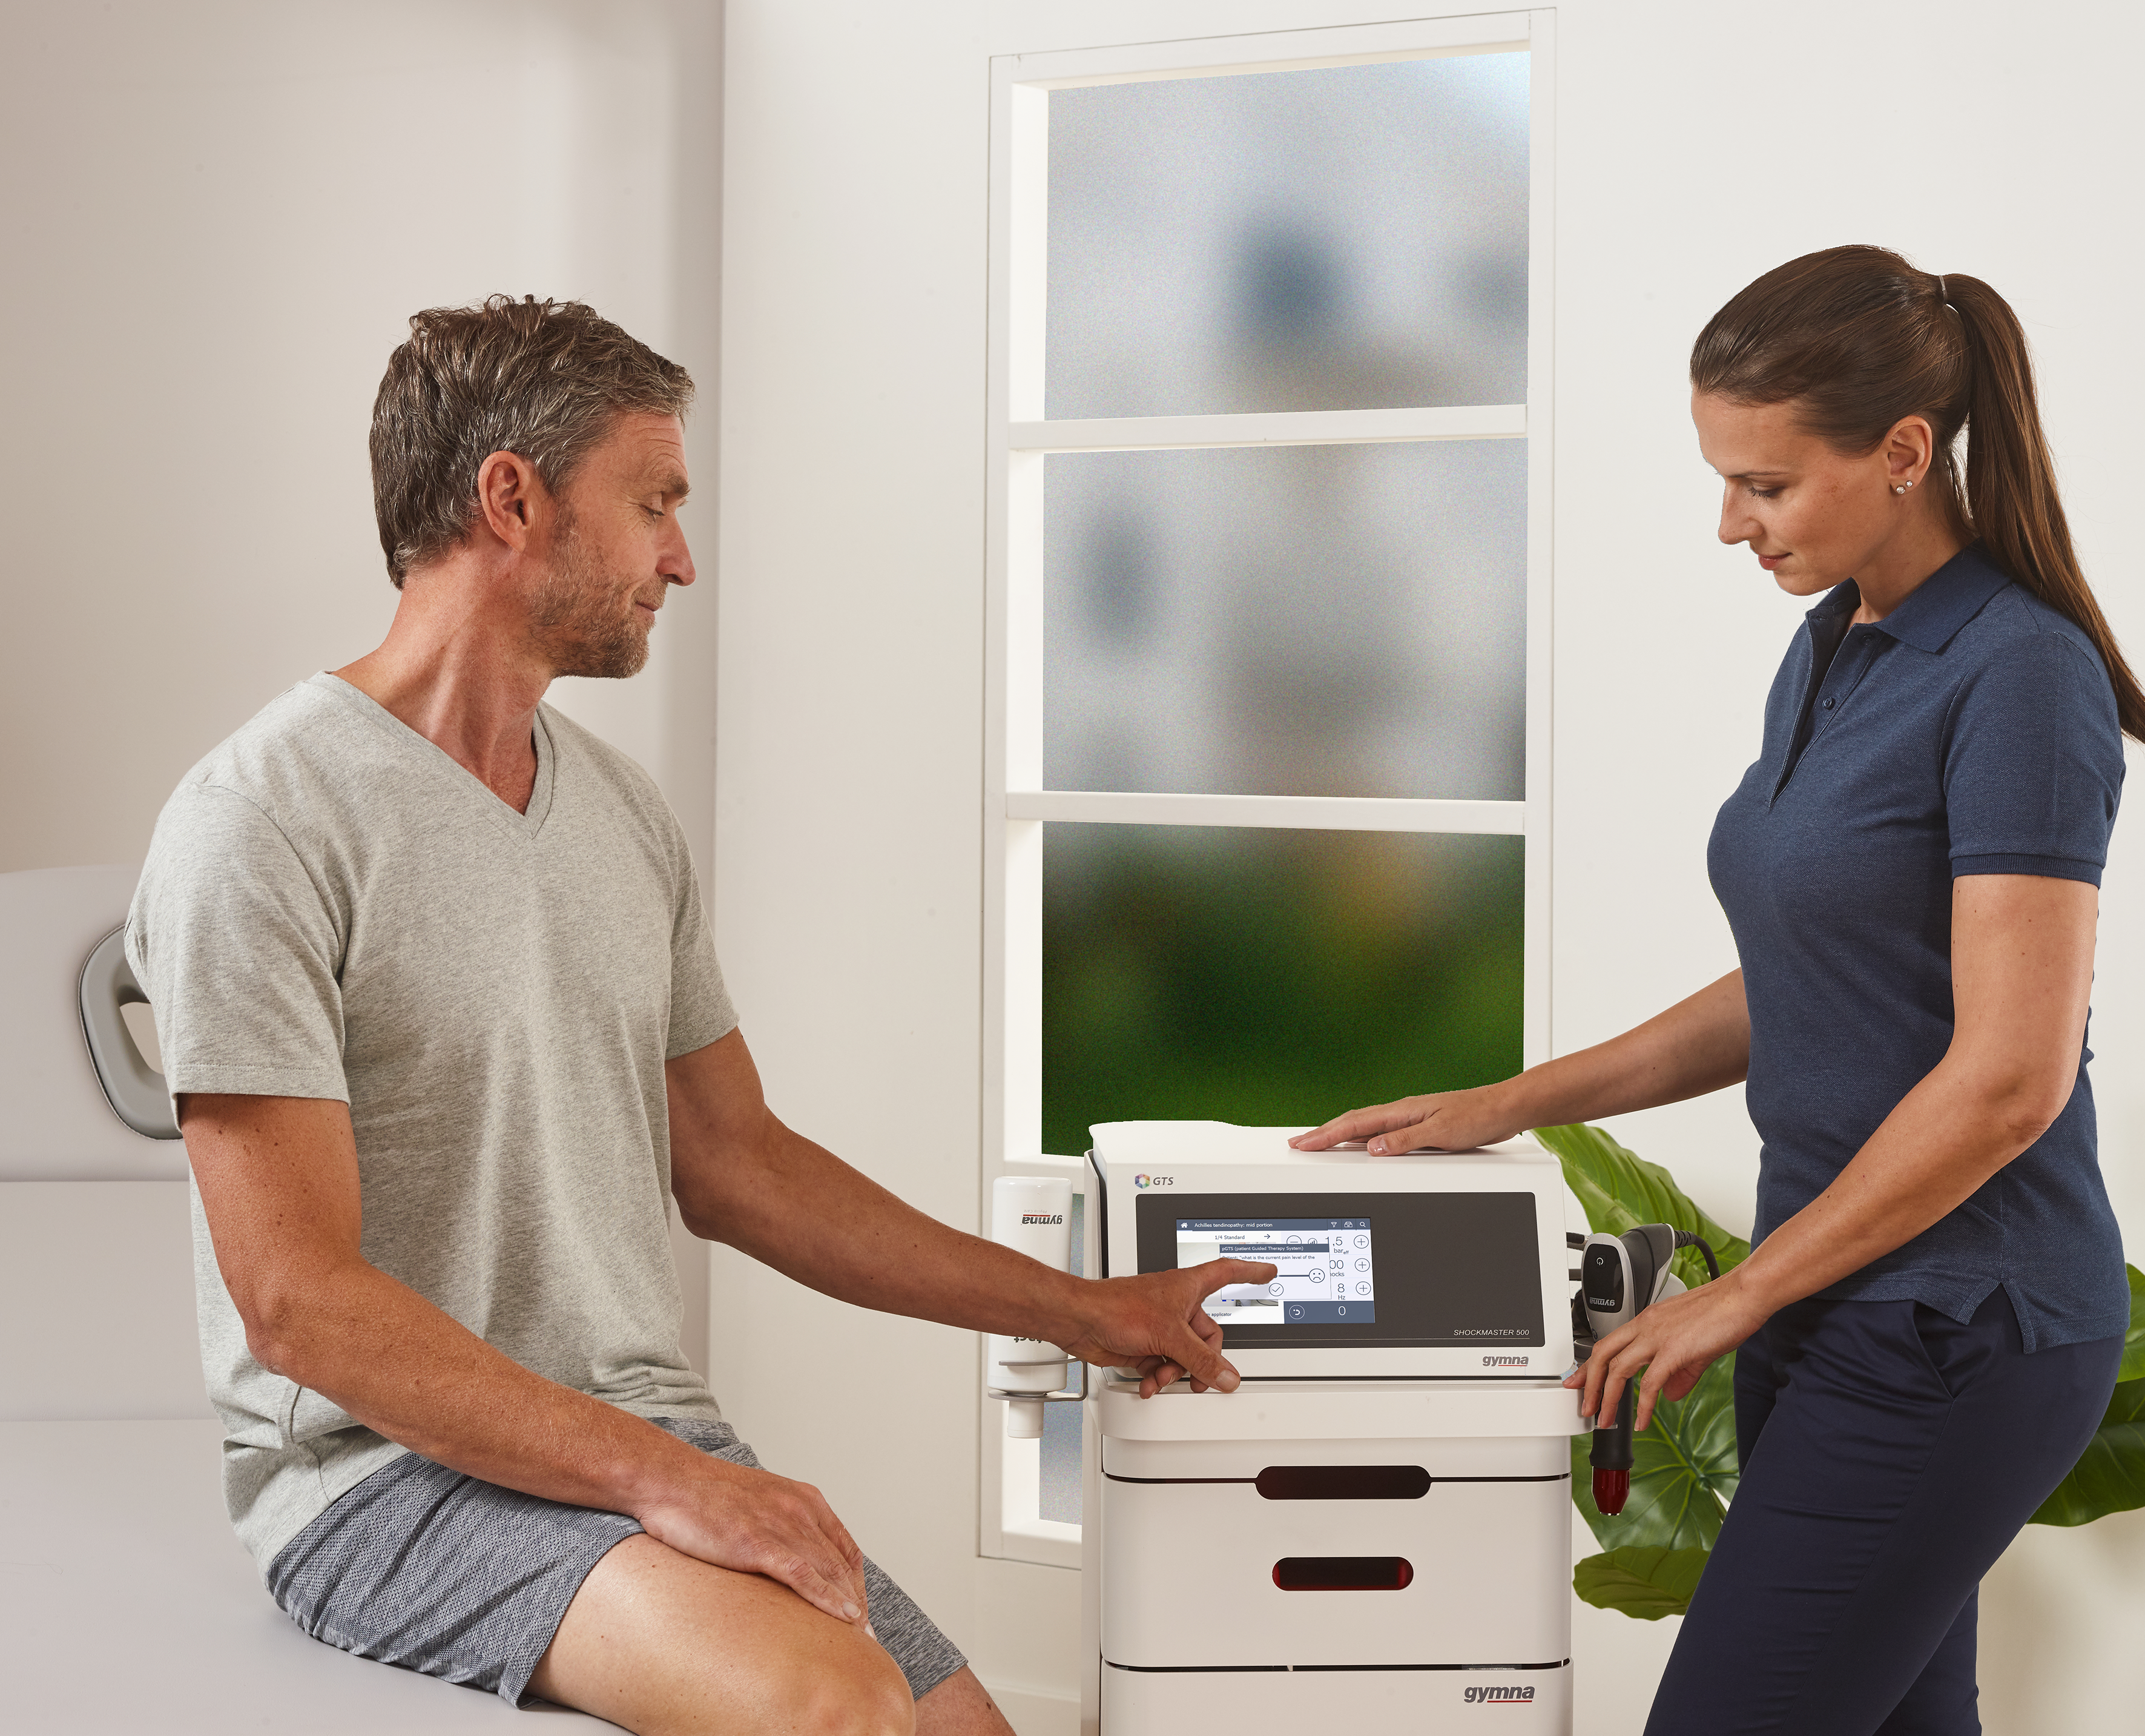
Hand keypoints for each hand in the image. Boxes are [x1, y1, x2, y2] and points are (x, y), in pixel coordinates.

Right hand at [637, 1454, 870, 1629]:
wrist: (669, 1479)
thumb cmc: (705, 1494)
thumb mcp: (758, 1503)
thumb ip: (780, 1526)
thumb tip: (786, 1559)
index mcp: (804, 1500)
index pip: (844, 1548)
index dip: (856, 1583)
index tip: (859, 1611)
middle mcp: (800, 1510)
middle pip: (842, 1564)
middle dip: (857, 1601)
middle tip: (866, 1636)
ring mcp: (781, 1525)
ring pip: (829, 1571)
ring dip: (849, 1607)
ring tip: (860, 1638)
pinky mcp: (759, 1543)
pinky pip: (803, 1575)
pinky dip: (828, 1599)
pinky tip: (842, 1618)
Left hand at [1057, 1259, 1278, 1397]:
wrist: (1080, 1321)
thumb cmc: (1115, 1307)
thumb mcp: (1169, 1335)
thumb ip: (1201, 1359)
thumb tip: (1226, 1376)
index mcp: (1187, 1288)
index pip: (1227, 1272)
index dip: (1250, 1271)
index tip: (1267, 1270)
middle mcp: (1175, 1305)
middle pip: (1208, 1333)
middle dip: (1202, 1360)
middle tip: (1199, 1376)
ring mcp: (1160, 1325)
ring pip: (1185, 1355)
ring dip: (1175, 1372)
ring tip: (1162, 1377)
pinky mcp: (1144, 1344)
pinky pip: (1164, 1365)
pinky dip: (1158, 1377)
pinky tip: (1149, 1383)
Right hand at [1289, 1082, 1524, 1155]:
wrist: (1503, 1109)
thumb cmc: (1478, 1117)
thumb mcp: (1441, 1133)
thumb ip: (1405, 1141)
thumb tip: (1372, 1149)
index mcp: (1402, 1111)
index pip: (1355, 1124)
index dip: (1326, 1135)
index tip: (1303, 1143)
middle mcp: (1402, 1112)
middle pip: (1353, 1123)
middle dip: (1323, 1134)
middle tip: (1299, 1144)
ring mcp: (1410, 1119)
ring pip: (1365, 1127)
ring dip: (1340, 1135)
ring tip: (1319, 1144)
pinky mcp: (1419, 1127)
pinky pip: (1381, 1133)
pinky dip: (1362, 1139)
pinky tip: (1360, 1145)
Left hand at [1564, 1268, 1769, 1430]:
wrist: (1743, 1296)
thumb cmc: (1722, 1312)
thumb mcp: (1692, 1343)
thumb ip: (1679, 1371)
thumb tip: (1669, 1394)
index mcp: (1647, 1320)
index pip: (1607, 1343)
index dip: (1589, 1366)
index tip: (1578, 1382)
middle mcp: (1646, 1325)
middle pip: (1602, 1355)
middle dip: (1589, 1384)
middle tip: (1585, 1408)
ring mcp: (1658, 1336)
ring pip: (1618, 1369)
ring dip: (1608, 1399)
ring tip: (1605, 1421)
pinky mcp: (1675, 1350)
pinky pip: (1650, 1383)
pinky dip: (1643, 1406)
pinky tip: (1642, 1422)